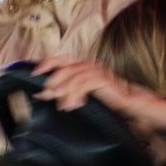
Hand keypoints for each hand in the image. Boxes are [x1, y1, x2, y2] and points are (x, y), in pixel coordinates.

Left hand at [33, 57, 165, 132]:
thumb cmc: (105, 98)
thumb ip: (64, 90)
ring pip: (72, 77)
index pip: (60, 59)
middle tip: (45, 94)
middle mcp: (88, 64)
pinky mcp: (103, 80)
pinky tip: (72, 106)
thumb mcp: (81, 93)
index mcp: (82, 64)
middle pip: (64, 66)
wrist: (131, 103)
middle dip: (52, 80)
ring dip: (63, 92)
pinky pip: (83, 85)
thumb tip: (42, 93)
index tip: (34, 74)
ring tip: (61, 105)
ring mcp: (97, 70)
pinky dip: (74, 96)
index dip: (46, 64)